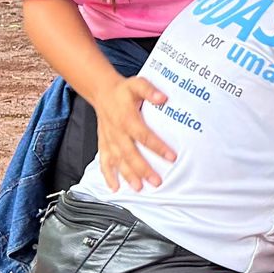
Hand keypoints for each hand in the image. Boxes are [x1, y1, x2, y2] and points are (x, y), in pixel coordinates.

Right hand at [91, 76, 175, 192]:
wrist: (102, 92)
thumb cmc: (123, 90)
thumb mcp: (138, 84)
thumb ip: (150, 91)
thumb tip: (163, 98)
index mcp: (127, 118)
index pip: (144, 135)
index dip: (158, 147)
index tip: (171, 157)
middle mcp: (117, 132)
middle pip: (130, 153)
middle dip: (143, 169)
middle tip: (156, 181)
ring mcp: (109, 140)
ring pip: (118, 161)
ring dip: (127, 175)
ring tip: (138, 188)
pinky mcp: (104, 144)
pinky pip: (104, 162)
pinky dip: (107, 176)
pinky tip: (114, 187)